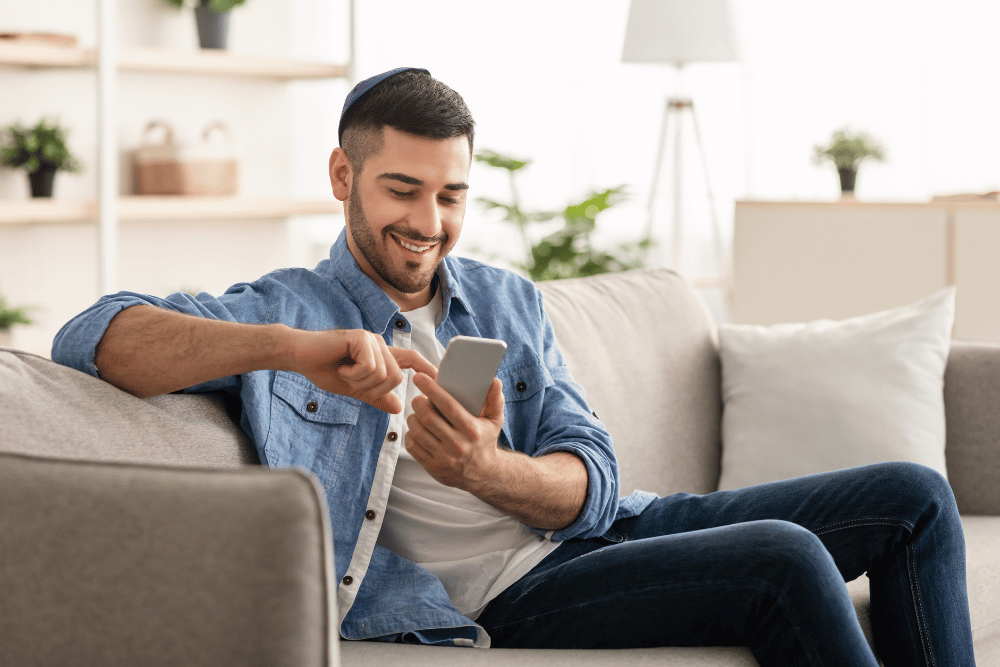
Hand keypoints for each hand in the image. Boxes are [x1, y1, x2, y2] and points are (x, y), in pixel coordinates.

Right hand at [290, 329, 435, 412]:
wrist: (300, 357)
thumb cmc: (325, 369)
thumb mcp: (355, 389)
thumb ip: (376, 397)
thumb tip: (399, 408)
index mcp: (381, 356)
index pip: (412, 359)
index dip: (428, 368)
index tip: (441, 379)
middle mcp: (380, 345)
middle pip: (396, 378)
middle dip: (374, 390)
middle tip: (353, 382)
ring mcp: (372, 340)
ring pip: (384, 375)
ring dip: (361, 382)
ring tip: (345, 372)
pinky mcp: (361, 338)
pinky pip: (370, 367)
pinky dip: (354, 374)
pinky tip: (341, 366)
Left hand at [405, 373, 504, 489]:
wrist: (484, 474)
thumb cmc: (486, 440)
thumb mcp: (495, 420)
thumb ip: (495, 399)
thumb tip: (494, 380)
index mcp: (472, 430)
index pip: (448, 405)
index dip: (431, 389)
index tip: (419, 377)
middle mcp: (458, 445)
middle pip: (427, 417)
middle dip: (418, 403)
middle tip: (419, 398)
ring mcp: (444, 458)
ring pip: (417, 431)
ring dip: (413, 417)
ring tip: (418, 413)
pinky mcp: (433, 468)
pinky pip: (413, 446)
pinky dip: (410, 434)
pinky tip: (417, 429)